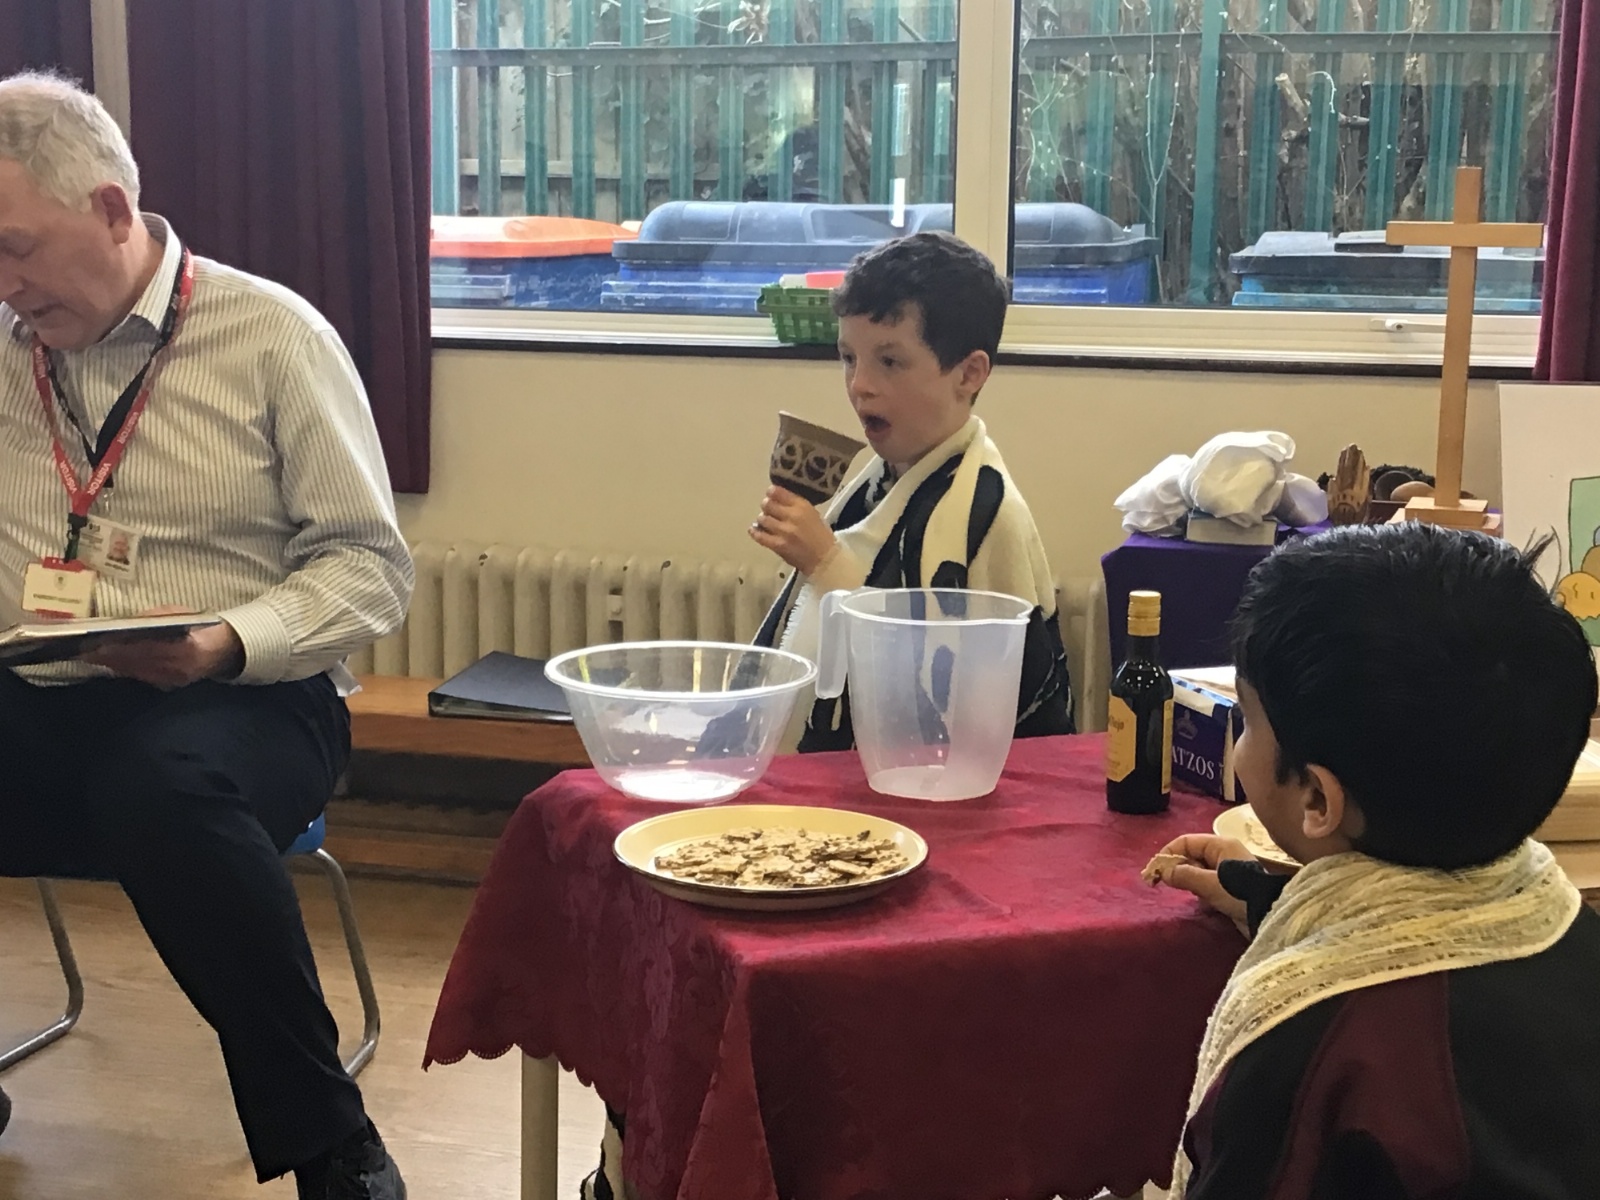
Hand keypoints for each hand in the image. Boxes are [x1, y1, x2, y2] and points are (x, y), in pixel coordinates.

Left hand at [82, 610, 245, 688]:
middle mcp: (176, 669)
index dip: (118, 647)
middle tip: (81, 649)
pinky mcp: (166, 684)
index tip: (95, 642)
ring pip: (134, 671)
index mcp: (184, 650)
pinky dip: (122, 668)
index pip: (143, 649)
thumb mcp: (179, 614)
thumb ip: (154, 618)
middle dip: (106, 656)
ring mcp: (171, 679)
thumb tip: (126, 622)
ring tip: (88, 654)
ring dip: (110, 663)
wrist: (226, 649)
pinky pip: (139, 675)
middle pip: (134, 663)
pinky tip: (108, 661)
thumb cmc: (201, 626)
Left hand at [749, 486, 836, 574]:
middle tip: (768, 510)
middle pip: (767, 504)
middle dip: (766, 506)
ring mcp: (784, 531)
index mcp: (802, 506)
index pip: (778, 492)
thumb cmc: (820, 535)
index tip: (770, 495)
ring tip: (766, 523)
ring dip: (762, 520)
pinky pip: (760, 536)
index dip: (771, 493)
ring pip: (762, 519)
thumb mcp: (811, 513)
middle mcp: (792, 516)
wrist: (825, 559)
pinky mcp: (778, 545)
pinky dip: (754, 532)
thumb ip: (795, 505)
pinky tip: (754, 530)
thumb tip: (777, 499)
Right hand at [1152, 834, 1253, 926]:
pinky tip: (1202, 901)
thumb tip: (1162, 872)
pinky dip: (1200, 890)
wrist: (1269, 915)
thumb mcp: (1209, 884)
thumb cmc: (1240, 893)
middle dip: (1177, 868)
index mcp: (1220, 845)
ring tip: (1187, 892)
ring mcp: (1228, 870)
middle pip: (1191, 855)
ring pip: (1197, 870)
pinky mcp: (1230, 886)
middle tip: (1164, 884)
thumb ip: (1184, 875)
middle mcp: (1223, 853)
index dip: (1168, 853)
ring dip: (1189, 881)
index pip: (1186, 841)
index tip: (1154, 870)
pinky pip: (1207, 883)